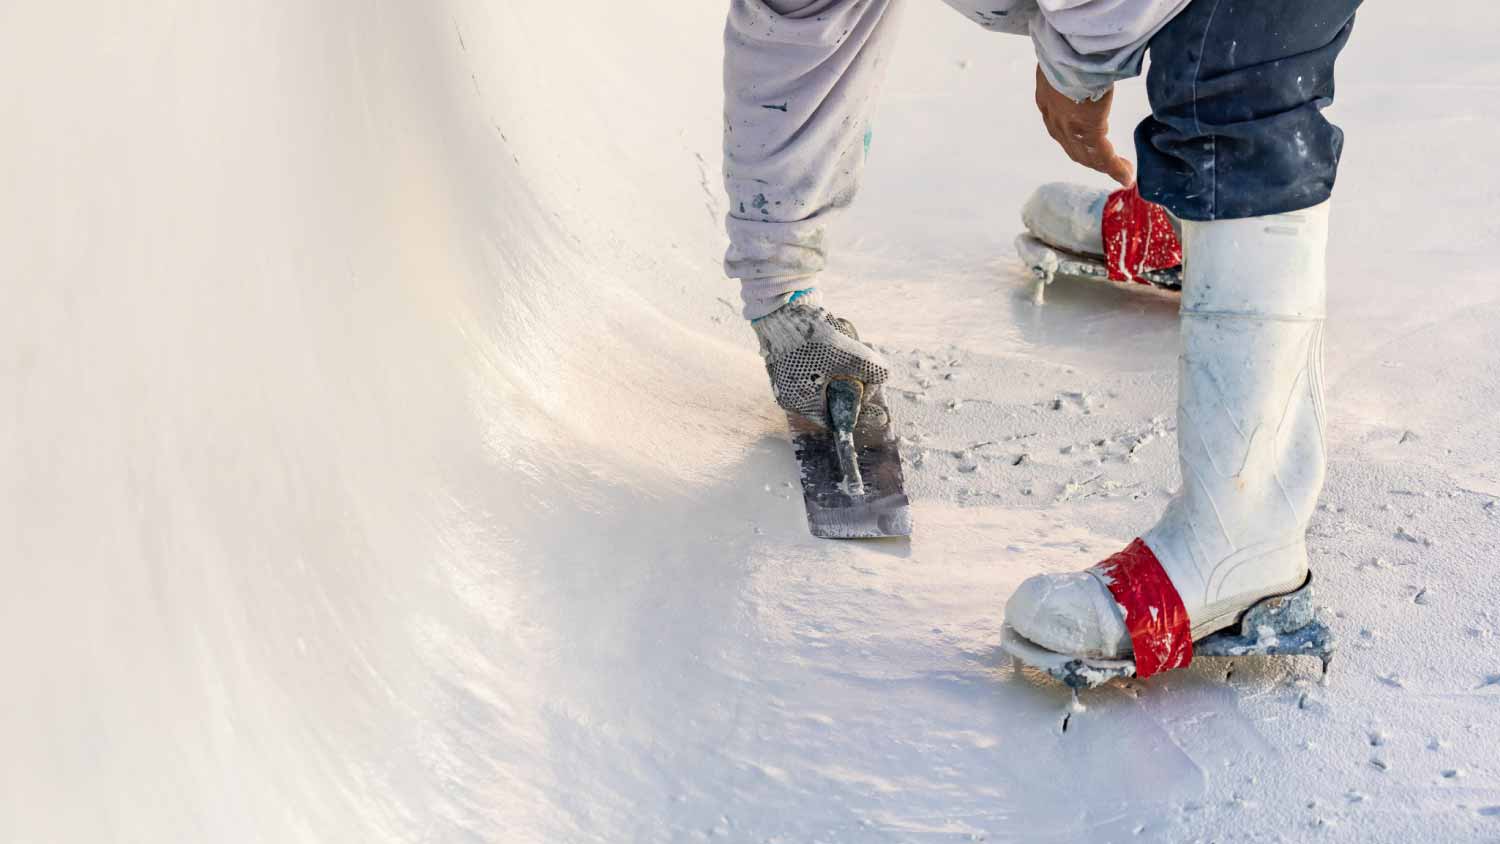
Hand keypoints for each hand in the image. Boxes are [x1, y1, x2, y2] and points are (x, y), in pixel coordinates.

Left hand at [1034, 65, 1134, 186]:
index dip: (1076, 140)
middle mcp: (1055, 120)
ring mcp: (1070, 129)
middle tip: (1108, 166)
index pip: (1062, 128)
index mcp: (1048, 103)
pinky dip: (1115, 168)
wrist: (1068, 54)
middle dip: (1091, 159)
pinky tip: (1126, 175)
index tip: (1089, 146)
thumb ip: (1075, 72)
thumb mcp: (1066, 63)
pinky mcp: (1089, 131)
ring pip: (1088, 155)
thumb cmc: (1069, 51)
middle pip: (1073, 147)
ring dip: (1105, 166)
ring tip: (1123, 172)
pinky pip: (1103, 156)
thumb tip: (1088, 67)